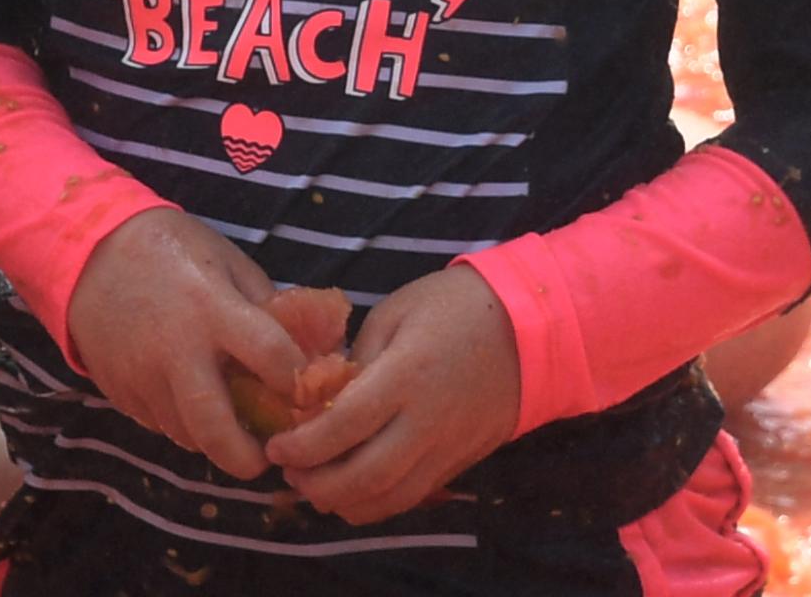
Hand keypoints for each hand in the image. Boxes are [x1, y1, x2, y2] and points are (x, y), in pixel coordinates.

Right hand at [63, 208, 311, 477]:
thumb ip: (264, 306)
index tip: (308, 398)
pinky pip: (158, 423)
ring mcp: (142, 377)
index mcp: (213, 309)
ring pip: (184, 435)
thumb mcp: (227, 261)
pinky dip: (181, 424)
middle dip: (245, 458)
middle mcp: (176, 351)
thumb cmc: (172, 250)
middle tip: (263, 460)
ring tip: (231, 430)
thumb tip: (304, 349)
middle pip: (215, 429)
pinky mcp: (120, 391)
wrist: (89, 251)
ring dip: (212, 441)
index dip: (299, 383)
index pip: (272, 357)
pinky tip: (191, 404)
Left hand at [262, 264, 522, 522]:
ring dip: (344, 502)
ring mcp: (447, 448)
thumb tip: (324, 395)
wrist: (533, 326)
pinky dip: (378, 503)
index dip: (303, 445)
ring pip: (389, 499)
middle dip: (317, 485)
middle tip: (290, 471)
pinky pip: (413, 497)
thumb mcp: (397, 311)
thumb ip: (358, 357)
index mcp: (406, 376)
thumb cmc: (457, 306)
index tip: (277, 446)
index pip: (343, 427)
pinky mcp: (460, 462)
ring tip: (316, 487)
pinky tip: (355, 490)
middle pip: (364, 478)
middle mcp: (426, 422)